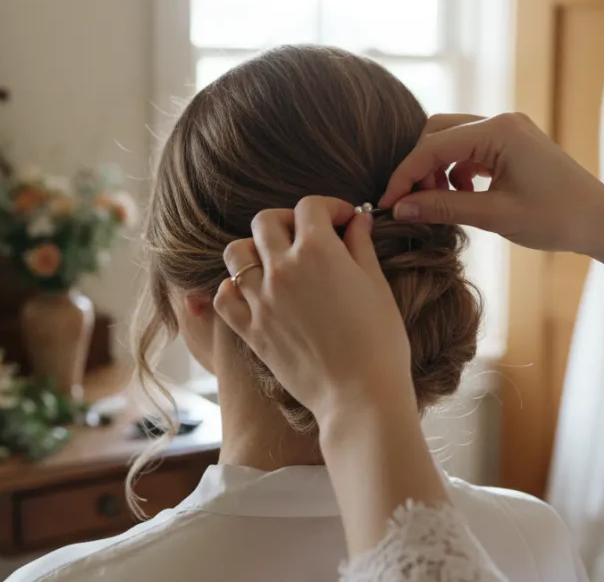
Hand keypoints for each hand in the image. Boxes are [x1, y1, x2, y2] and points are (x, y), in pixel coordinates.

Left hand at [212, 196, 416, 423]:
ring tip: (274, 262)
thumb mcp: (377, 285)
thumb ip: (361, 246)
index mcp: (318, 250)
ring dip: (253, 249)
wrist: (360, 396)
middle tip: (307, 236)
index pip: (310, 206)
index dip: (330, 207)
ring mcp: (261, 299)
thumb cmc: (379, 342)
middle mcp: (282, 268)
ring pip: (235, 254)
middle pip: (265, 221)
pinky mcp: (250, 329)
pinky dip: (232, 289)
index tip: (343, 221)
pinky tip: (253, 293)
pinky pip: (223, 297)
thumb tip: (357, 220)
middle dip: (287, 221)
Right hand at [379, 112, 603, 252]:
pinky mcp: (513, 144)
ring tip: (438, 203)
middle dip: (419, 167)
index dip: (405, 175)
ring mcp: (509, 131)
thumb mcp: (494, 215)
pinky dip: (457, 171)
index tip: (387, 203)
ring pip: (452, 141)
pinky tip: (462, 196)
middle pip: (437, 133)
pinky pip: (470, 149)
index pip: (433, 146)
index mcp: (499, 131)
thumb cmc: (556, 219)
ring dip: (437, 170)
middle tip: (413, 203)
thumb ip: (444, 207)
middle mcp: (502, 121)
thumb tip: (400, 208)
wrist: (601, 221)